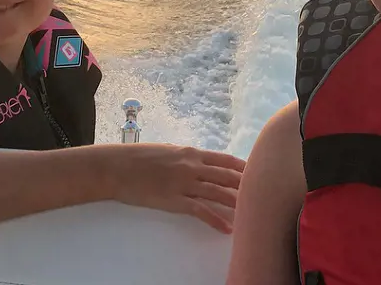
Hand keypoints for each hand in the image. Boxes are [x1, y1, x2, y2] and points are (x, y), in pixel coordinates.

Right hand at [107, 143, 246, 233]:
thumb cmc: (138, 157)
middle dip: (247, 185)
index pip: (225, 160)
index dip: (244, 168)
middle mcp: (192, 166)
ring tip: (252, 213)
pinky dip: (216, 220)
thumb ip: (185, 156)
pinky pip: (200, 210)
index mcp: (191, 153)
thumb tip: (198, 161)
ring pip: (218, 193)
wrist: (116, 167)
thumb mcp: (166, 151)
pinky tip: (227, 228)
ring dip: (237, 203)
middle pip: (227, 176)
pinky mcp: (174, 200)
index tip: (258, 174)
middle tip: (264, 195)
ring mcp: (184, 183)